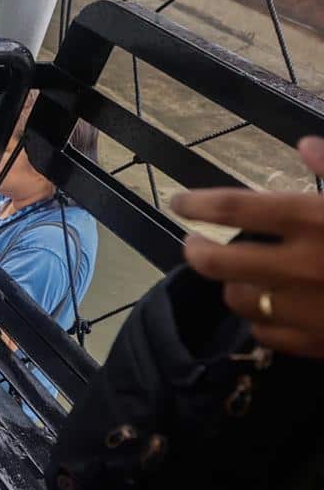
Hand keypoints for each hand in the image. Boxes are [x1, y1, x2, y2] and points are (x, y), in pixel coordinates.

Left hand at [174, 137, 323, 356]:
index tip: (180, 203)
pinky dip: (262, 320)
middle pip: (215, 261)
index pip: (234, 206)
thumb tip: (306, 145)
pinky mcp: (320, 345)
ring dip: (231, 286)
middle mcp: (300, 265)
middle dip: (196, 251)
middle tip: (194, 244)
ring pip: (237, 300)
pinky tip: (271, 309)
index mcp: (315, 219)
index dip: (199, 203)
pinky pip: (268, 335)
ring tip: (236, 276)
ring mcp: (307, 310)